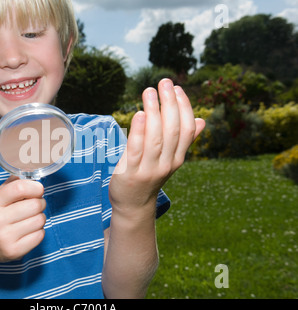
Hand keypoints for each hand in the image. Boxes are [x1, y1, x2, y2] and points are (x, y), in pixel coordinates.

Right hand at [0, 176, 46, 264]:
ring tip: (30, 218)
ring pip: (40, 220)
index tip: (38, 189)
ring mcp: (5, 238)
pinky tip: (29, 230)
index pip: (20, 188)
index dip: (35, 187)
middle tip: (35, 205)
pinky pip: (40, 235)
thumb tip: (31, 174)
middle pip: (35, 205)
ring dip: (40, 217)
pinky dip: (39, 231)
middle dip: (40, 202)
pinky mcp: (14, 251)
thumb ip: (12, 184)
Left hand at [109, 79, 204, 215]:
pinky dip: (138, 131)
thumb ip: (183, 141)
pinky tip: (139, 114)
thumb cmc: (149, 176)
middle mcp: (167, 164)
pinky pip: (136, 150)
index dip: (184, 108)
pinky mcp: (131, 173)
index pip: (186, 130)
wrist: (133, 205)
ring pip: (155, 138)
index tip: (177, 89)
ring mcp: (149, 169)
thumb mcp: (169, 159)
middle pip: (172, 130)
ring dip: (153, 111)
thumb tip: (201, 121)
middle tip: (164, 82)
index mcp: (177, 158)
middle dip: (170, 104)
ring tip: (149, 91)